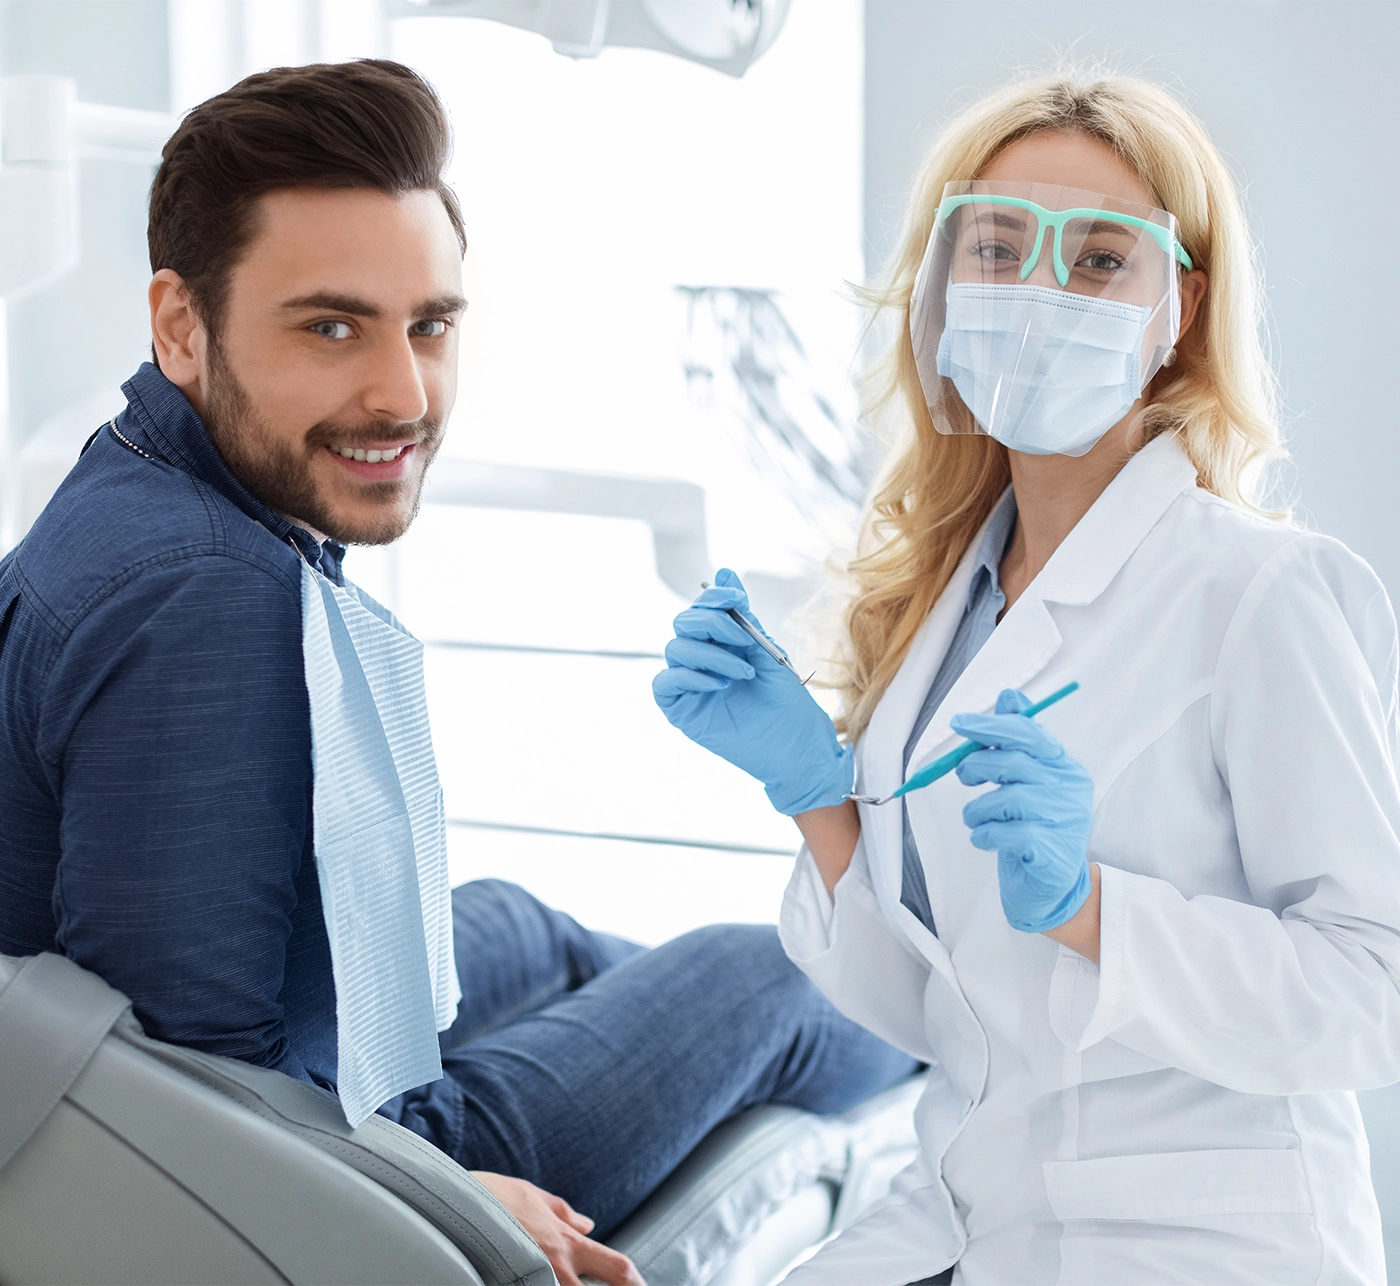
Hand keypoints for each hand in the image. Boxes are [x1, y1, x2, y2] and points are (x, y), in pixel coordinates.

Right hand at [471, 1172, 644, 1285]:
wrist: (451, 1203)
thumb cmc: (491, 1195)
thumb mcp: (532, 1196)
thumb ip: (563, 1213)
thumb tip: (589, 1224)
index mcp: (568, 1242)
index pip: (618, 1268)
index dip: (636, 1283)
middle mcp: (558, 1267)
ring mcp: (536, 1282)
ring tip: (563, 1281)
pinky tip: (531, 1283)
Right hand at [652, 568, 852, 815]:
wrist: (798, 748)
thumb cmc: (788, 703)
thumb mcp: (766, 651)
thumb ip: (742, 616)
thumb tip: (725, 570)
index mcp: (722, 644)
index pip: (702, 608)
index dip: (714, 596)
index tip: (736, 597)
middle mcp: (701, 661)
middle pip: (683, 624)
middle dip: (712, 623)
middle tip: (743, 640)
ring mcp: (690, 685)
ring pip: (676, 649)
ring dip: (711, 654)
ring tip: (745, 673)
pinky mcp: (681, 711)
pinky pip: (665, 683)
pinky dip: (690, 676)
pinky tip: (720, 684)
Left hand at [952, 688, 1092, 933]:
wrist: (1053, 887)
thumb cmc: (1033, 827)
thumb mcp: (1027, 780)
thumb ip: (1018, 740)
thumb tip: (1010, 696)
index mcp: (1064, 766)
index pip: (1029, 733)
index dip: (991, 725)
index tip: (958, 723)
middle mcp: (1069, 789)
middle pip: (1013, 762)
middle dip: (975, 766)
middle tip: (964, 777)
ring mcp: (1064, 821)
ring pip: (1005, 799)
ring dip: (977, 810)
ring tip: (977, 820)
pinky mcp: (1050, 852)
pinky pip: (1005, 833)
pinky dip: (985, 835)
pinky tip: (986, 840)